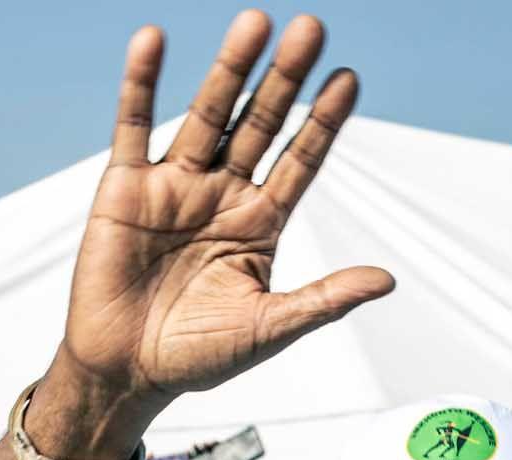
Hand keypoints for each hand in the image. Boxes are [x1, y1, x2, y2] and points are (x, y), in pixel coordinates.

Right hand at [45, 13, 395, 459]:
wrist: (126, 373)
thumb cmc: (197, 356)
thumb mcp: (270, 328)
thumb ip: (324, 300)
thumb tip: (386, 280)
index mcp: (261, 222)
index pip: (301, 159)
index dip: (322, 121)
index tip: (348, 79)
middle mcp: (223, 193)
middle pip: (260, 124)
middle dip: (285, 79)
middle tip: (311, 29)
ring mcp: (175, 185)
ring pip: (207, 115)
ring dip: (230, 69)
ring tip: (255, 23)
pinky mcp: (125, 188)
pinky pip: (133, 126)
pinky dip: (141, 83)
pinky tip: (154, 41)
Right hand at [191, 440, 230, 459]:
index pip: (222, 453)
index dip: (219, 446)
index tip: (217, 442)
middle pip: (211, 452)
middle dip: (208, 446)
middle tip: (207, 444)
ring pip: (202, 455)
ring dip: (199, 449)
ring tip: (196, 444)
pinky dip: (191, 456)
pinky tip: (189, 451)